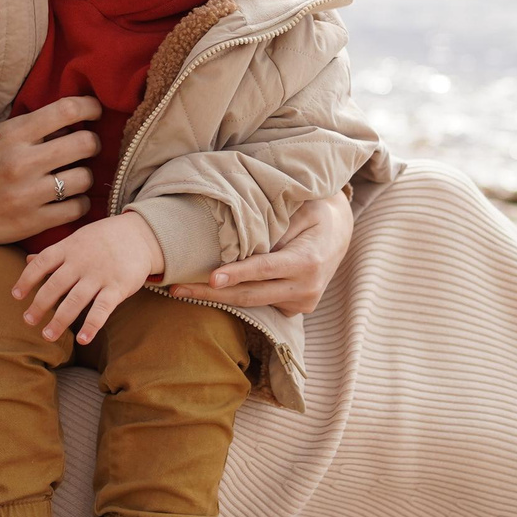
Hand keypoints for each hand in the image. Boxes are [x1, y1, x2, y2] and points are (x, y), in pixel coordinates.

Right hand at [0, 94, 100, 260]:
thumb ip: (28, 127)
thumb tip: (71, 118)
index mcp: (14, 134)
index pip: (66, 110)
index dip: (90, 107)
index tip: (95, 111)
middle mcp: (24, 162)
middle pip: (85, 143)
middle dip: (93, 143)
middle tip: (87, 146)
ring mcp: (29, 193)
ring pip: (85, 177)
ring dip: (85, 175)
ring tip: (75, 175)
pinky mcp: (33, 221)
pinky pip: (77, 208)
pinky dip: (79, 202)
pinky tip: (69, 199)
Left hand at [13, 213, 163, 344]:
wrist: (141, 234)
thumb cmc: (103, 239)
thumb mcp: (77, 239)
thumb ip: (54, 253)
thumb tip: (28, 260)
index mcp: (69, 248)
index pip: (41, 263)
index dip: (26, 279)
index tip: (16, 296)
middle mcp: (81, 261)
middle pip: (54, 285)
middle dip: (39, 305)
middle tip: (28, 321)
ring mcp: (99, 275)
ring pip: (74, 301)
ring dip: (59, 320)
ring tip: (47, 335)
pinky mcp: (118, 287)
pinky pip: (102, 309)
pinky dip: (91, 325)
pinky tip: (82, 339)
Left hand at [167, 193, 353, 316]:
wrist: (341, 231)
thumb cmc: (316, 211)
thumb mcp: (301, 207)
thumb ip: (274, 223)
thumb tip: (242, 236)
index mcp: (307, 262)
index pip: (265, 270)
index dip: (237, 274)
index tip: (211, 278)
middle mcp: (306, 288)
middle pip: (251, 295)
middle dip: (211, 294)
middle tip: (176, 289)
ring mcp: (302, 303)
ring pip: (252, 303)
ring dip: (216, 298)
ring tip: (180, 290)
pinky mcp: (295, 308)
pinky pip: (261, 304)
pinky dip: (234, 297)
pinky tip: (205, 291)